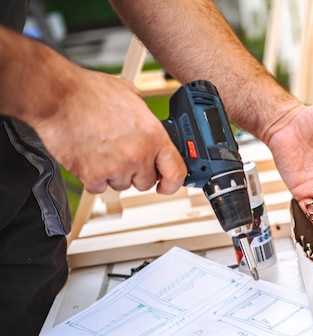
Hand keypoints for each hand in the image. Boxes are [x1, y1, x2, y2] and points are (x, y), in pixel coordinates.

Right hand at [32, 69, 185, 193]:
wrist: (58, 96)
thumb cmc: (89, 92)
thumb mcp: (131, 96)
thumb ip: (145, 116)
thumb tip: (148, 123)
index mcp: (154, 136)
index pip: (176, 172)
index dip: (173, 183)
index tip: (167, 185)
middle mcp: (138, 154)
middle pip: (146, 182)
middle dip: (136, 173)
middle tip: (123, 157)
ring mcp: (116, 167)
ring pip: (122, 185)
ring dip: (114, 174)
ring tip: (102, 151)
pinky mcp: (92, 176)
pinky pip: (99, 188)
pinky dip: (93, 178)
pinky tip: (89, 158)